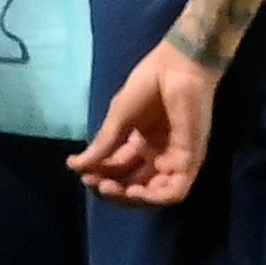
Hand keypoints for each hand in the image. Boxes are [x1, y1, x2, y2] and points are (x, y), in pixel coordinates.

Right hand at [70, 41, 218, 205]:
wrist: (176, 67)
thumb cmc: (149, 84)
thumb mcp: (119, 118)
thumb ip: (103, 144)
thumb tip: (75, 166)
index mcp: (140, 143)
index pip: (118, 170)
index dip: (99, 176)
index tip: (82, 173)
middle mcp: (157, 154)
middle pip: (134, 185)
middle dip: (112, 189)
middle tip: (95, 183)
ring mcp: (174, 157)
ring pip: (154, 193)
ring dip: (130, 198)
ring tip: (110, 188)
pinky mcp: (191, 158)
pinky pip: (176, 190)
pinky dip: (156, 197)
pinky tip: (135, 192)